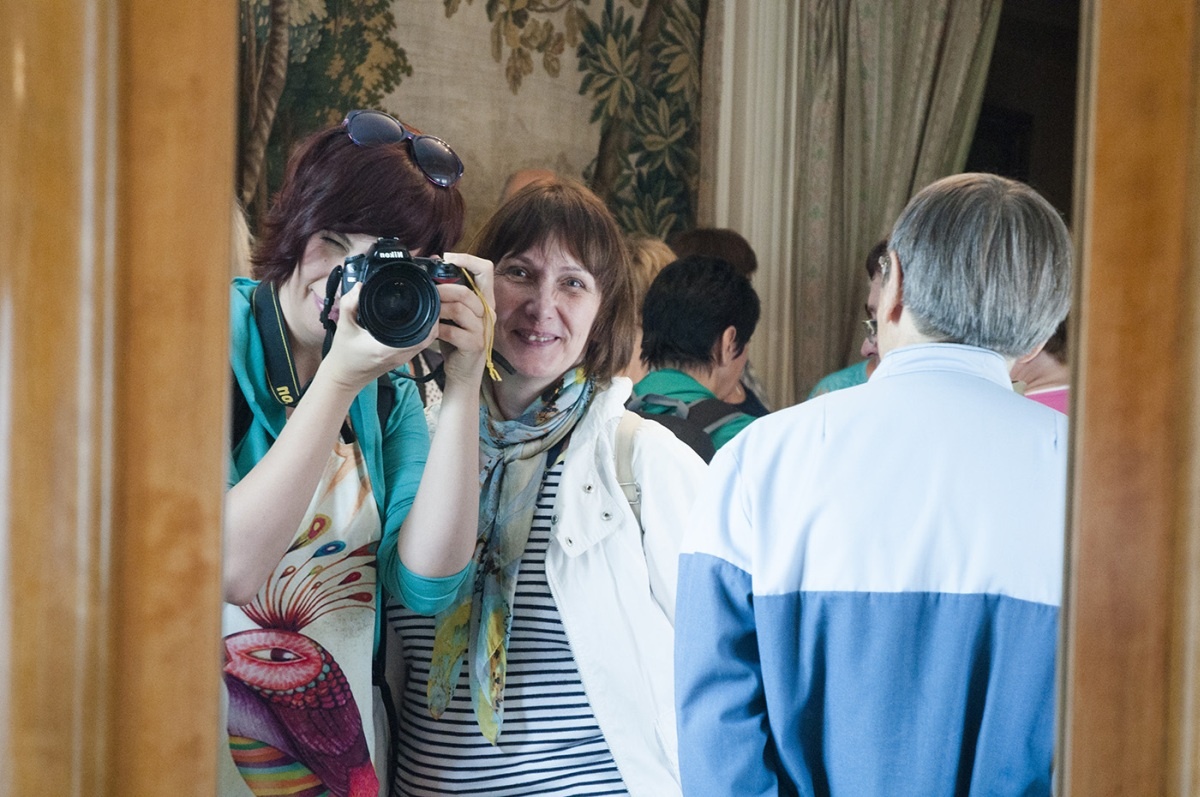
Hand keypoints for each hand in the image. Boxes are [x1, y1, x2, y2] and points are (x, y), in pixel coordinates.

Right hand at [318, 284, 436, 392]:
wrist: (343, 377)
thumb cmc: (344, 356)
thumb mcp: (343, 327)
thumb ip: (349, 304)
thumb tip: (359, 287)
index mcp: (387, 348)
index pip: (420, 335)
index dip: (429, 318)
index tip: (428, 302)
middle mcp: (399, 355)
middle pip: (428, 337)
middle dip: (432, 319)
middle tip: (430, 301)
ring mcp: (402, 360)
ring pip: (426, 342)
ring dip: (429, 327)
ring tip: (425, 309)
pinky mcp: (401, 360)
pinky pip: (418, 345)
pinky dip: (422, 334)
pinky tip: (417, 322)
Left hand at [435, 253, 494, 389]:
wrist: (462, 373)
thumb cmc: (456, 341)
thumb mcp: (452, 313)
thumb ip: (448, 290)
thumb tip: (434, 261)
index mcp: (484, 301)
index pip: (486, 270)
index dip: (468, 259)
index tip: (449, 257)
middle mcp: (488, 313)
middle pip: (468, 291)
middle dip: (442, 290)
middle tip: (427, 292)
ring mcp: (483, 330)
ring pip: (459, 309)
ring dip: (438, 309)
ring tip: (427, 312)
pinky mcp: (475, 345)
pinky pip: (453, 331)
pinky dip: (437, 329)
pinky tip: (430, 331)